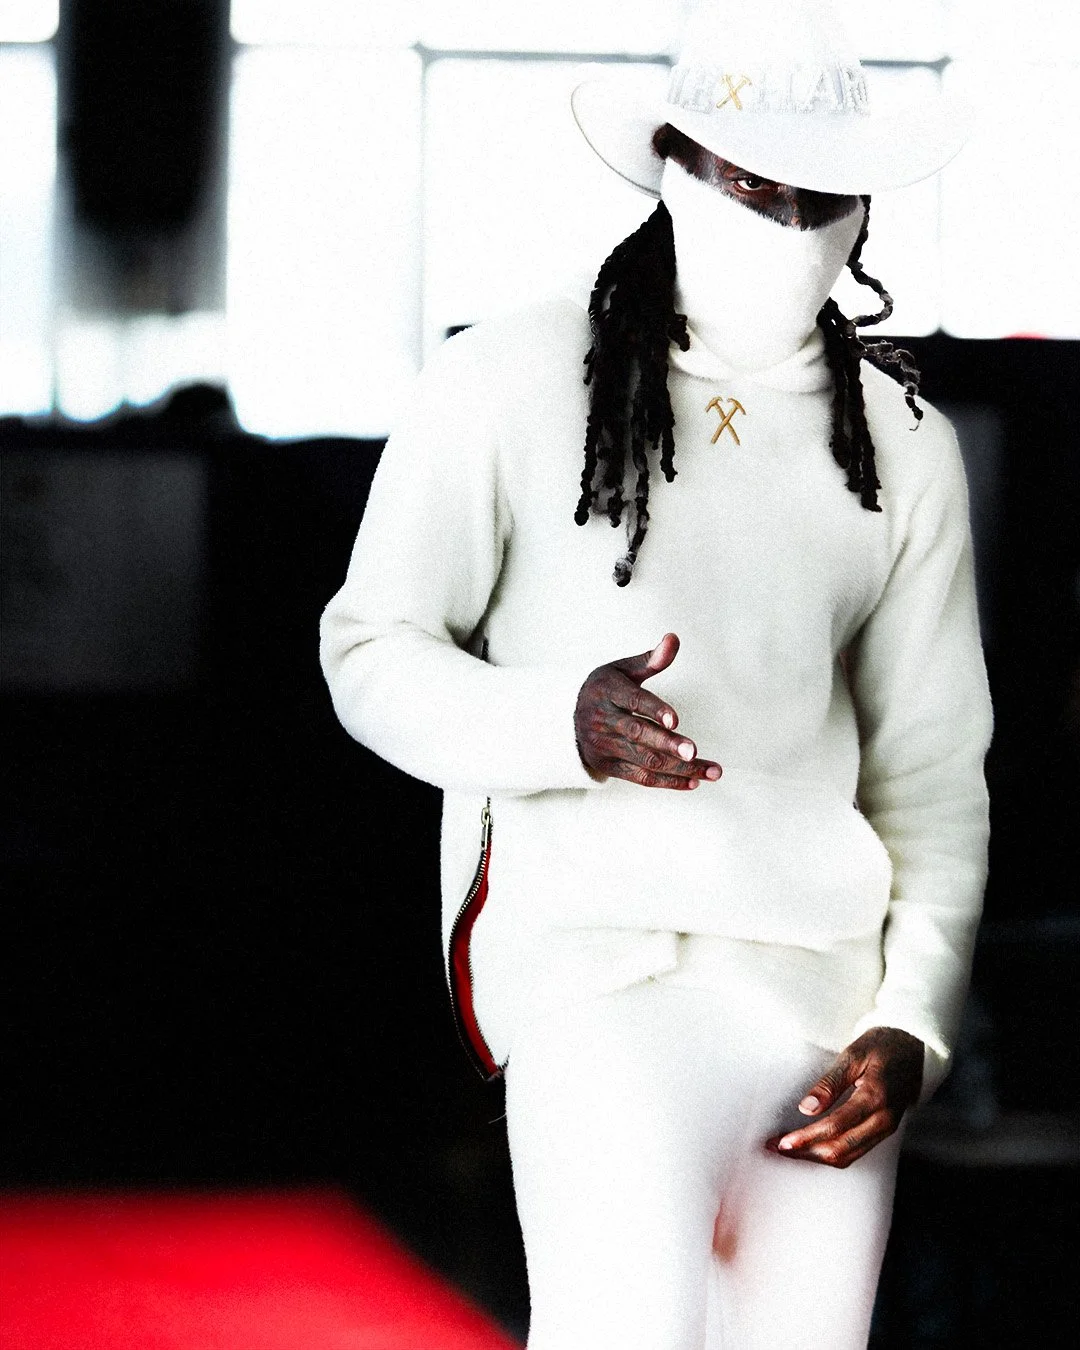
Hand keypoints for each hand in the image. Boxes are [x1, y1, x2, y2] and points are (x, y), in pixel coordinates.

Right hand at [573, 633, 721, 789]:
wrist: (566, 718)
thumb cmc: (606, 690)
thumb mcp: (623, 670)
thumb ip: (651, 659)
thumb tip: (673, 638)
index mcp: (608, 692)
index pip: (633, 701)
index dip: (654, 710)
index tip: (676, 720)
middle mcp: (603, 720)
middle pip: (639, 734)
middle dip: (668, 744)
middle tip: (694, 751)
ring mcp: (605, 746)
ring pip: (645, 760)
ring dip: (680, 768)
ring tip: (711, 771)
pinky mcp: (609, 767)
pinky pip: (641, 777)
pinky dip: (668, 781)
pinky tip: (693, 781)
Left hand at [767, 1027, 923, 1167]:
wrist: (914, 1048)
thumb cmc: (881, 1046)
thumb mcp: (853, 1054)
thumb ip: (830, 1083)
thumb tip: (806, 1108)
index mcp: (876, 1097)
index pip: (836, 1126)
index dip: (807, 1137)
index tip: (783, 1141)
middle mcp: (884, 1120)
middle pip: (841, 1149)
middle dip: (807, 1153)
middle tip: (777, 1148)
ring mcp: (886, 1129)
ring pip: (848, 1156)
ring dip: (817, 1157)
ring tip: (789, 1151)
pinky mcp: (883, 1131)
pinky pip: (856, 1151)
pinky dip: (831, 1153)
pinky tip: (811, 1147)